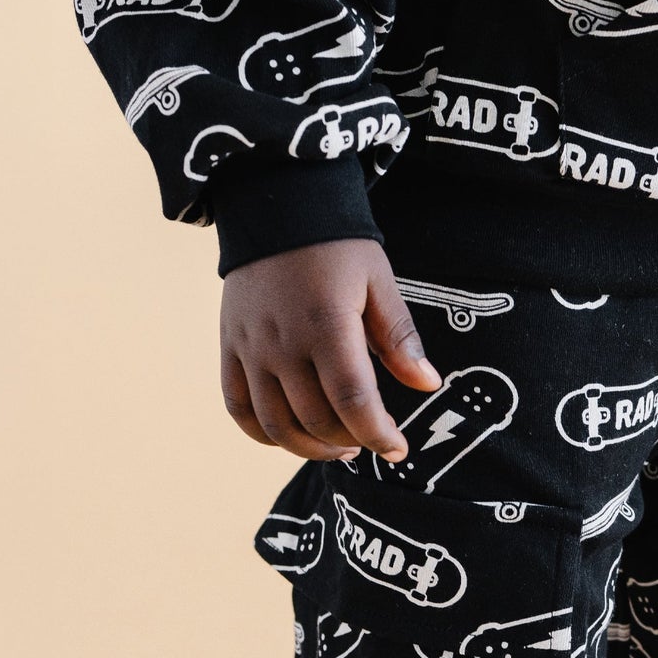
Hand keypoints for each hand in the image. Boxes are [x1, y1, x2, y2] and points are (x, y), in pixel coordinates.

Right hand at [220, 239, 440, 461]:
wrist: (275, 208)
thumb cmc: (336, 246)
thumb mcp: (378, 281)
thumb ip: (399, 337)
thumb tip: (428, 384)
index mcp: (327, 324)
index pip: (353, 400)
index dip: (378, 434)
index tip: (398, 449)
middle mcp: (283, 343)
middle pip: (317, 419)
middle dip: (351, 442)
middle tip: (372, 440)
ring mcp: (250, 349)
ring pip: (277, 425)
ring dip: (310, 449)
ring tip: (338, 447)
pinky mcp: (229, 348)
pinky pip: (239, 409)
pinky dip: (264, 435)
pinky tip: (292, 437)